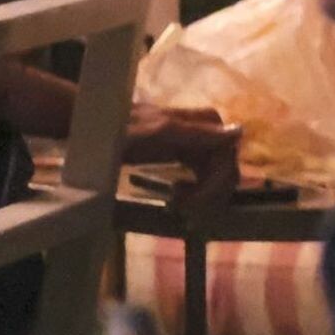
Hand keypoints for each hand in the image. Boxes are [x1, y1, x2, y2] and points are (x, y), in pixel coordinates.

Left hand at [124, 105, 241, 204]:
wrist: (97, 127)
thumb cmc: (124, 129)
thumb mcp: (160, 133)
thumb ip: (199, 132)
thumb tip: (238, 132)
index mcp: (208, 123)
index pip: (229, 159)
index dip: (217, 184)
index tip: (194, 205)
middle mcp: (209, 132)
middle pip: (226, 169)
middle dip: (210, 194)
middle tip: (183, 211)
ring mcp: (198, 143)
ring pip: (218, 175)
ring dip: (204, 196)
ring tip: (178, 207)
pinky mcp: (187, 154)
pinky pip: (204, 176)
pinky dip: (196, 192)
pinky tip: (177, 198)